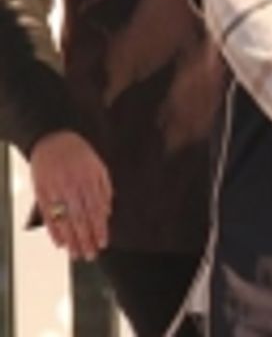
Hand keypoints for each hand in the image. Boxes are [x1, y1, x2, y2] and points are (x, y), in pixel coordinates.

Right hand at [29, 131, 111, 259]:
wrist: (52, 139)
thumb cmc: (78, 154)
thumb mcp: (98, 167)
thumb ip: (104, 189)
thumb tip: (107, 212)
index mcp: (89, 181)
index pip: (96, 211)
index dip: (100, 229)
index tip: (103, 243)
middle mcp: (73, 187)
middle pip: (81, 219)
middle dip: (87, 239)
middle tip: (90, 255)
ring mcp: (56, 190)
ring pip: (65, 220)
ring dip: (71, 239)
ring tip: (76, 254)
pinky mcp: (41, 192)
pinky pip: (48, 215)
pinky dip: (53, 230)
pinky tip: (59, 242)